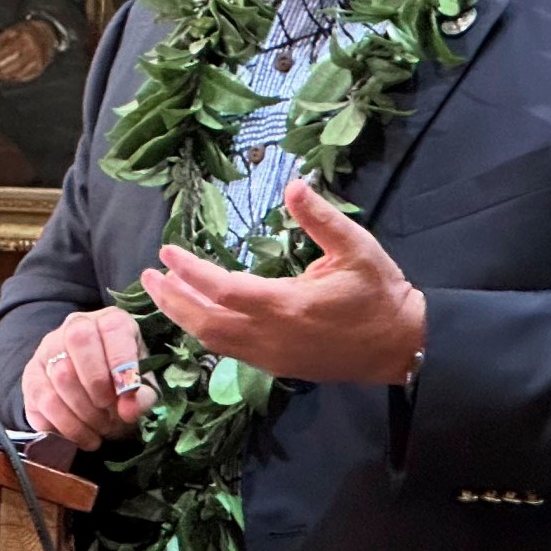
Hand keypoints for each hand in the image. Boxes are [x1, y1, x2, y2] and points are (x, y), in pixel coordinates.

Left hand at [0, 19, 57, 85]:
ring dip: (8, 76)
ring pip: (21, 73)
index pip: (7, 50)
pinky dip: (17, 78)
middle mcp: (34, 49)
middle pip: (15, 65)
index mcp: (25, 38)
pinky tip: (10, 77)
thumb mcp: (12, 31)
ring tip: (0, 76)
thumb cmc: (26, 32)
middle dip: (1, 71)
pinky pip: (27, 76)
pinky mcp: (41, 67)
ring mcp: (39, 60)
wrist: (47, 33)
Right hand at [24, 306, 158, 450]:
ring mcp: (47, 349)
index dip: (121, 360)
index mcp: (109, 320)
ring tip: (102, 429)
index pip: (112, 327)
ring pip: (60, 375)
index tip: (129, 393)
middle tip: (111, 411)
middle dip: (98, 383)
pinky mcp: (30, 377)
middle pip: (78, 340)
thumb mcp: (142, 388)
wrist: (96, 397)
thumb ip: (142, 397)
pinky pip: (44, 401)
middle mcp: (75, 326)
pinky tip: (86, 437)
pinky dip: (68, 427)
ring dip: (85, 411)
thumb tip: (128, 411)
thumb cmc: (123, 386)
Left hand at [141, 180, 425, 385]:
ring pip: (212, 341)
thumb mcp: (357, 247)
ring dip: (183, 317)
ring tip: (164, 293)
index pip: (222, 289)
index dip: (189, 270)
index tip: (167, 252)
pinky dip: (205, 332)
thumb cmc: (381, 294)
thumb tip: (294, 184)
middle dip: (172, 299)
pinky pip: (229, 351)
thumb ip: (321, 217)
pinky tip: (197, 315)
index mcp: (287, 305)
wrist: (401, 346)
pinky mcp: (277, 366)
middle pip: (204, 322)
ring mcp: (272, 356)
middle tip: (149, 275)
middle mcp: (271, 336)